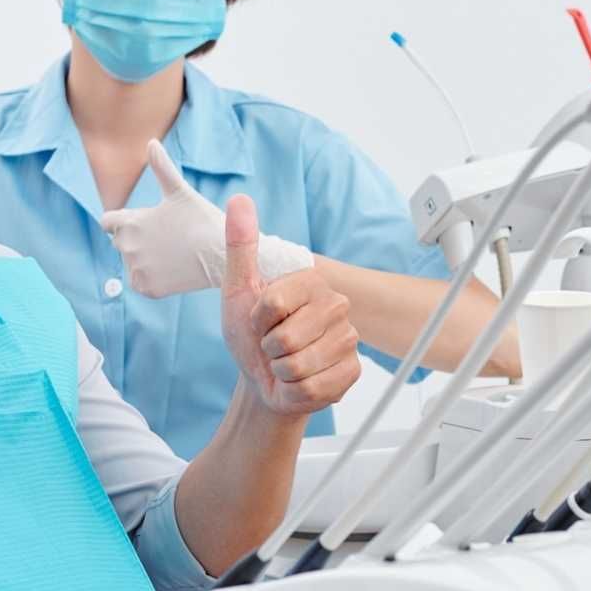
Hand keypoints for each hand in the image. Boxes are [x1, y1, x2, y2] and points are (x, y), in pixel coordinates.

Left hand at [100, 140, 311, 297]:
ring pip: (132, 262)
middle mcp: (126, 247)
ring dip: (145, 257)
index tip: (142, 223)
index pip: (108, 223)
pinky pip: (140, 281)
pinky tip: (171, 268)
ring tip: (172, 252)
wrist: (223, 255)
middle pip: (121, 242)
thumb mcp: (179, 191)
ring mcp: (136, 269)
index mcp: (129, 222)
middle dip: (137, 238)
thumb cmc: (202, 219)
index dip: (122, 221)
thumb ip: (161, 168)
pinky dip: (152, 277)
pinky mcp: (146, 287)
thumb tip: (151, 141)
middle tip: (166, 237)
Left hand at [219, 195, 359, 417]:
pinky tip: (299, 379)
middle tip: (272, 345)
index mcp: (310, 281)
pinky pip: (312, 387)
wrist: (264, 379)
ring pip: (297, 365)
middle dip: (268, 348)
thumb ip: (240, 246)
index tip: (260, 320)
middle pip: (285, 338)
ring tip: (285, 361)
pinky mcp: (352, 371)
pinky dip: (295, 389)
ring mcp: (349, 339)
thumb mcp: (238, 290)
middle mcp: (337, 305)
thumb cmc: (251, 335)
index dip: (256, 319)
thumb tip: (239, 200)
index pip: (272, 304)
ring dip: (281, 370)